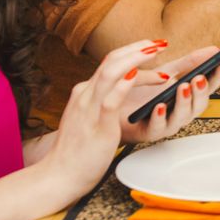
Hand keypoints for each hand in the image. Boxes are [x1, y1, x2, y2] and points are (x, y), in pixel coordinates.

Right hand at [35, 40, 176, 203]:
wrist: (59, 175)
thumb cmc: (77, 151)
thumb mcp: (89, 117)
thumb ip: (100, 101)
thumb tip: (122, 88)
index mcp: (85, 93)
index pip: (109, 62)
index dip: (132, 50)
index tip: (151, 46)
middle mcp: (86, 95)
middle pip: (111, 60)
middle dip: (138, 48)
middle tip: (161, 43)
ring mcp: (90, 108)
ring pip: (111, 73)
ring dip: (136, 59)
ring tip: (157, 52)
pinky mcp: (97, 125)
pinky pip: (110, 100)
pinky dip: (123, 85)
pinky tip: (137, 75)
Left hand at [119, 46, 219, 144]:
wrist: (116, 107)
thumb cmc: (142, 94)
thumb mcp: (167, 73)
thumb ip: (190, 63)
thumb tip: (213, 49)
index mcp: (188, 98)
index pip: (209, 87)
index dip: (218, 76)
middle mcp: (182, 111)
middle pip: (199, 105)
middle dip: (201, 91)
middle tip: (199, 77)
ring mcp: (168, 122)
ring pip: (182, 117)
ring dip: (184, 102)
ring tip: (183, 87)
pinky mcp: (150, 131)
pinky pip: (158, 126)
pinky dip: (160, 116)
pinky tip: (160, 105)